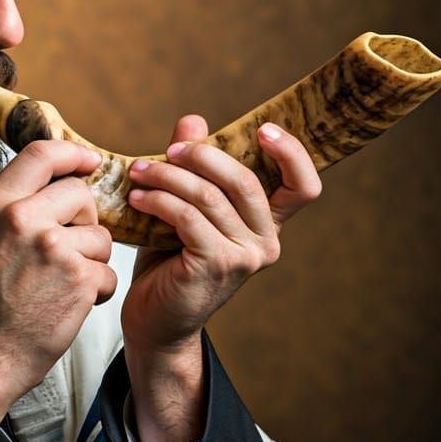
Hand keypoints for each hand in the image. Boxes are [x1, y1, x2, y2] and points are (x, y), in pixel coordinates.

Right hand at [0, 140, 117, 422]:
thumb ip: (14, 206)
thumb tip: (57, 182)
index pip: (41, 153)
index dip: (72, 153)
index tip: (90, 161)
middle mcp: (21, 218)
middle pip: (80, 194)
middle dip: (83, 222)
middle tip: (65, 252)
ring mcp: (52, 246)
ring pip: (100, 236)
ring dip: (91, 262)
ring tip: (60, 286)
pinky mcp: (79, 278)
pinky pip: (107, 272)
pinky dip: (96, 292)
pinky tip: (68, 305)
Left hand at [120, 115, 321, 441]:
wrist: (154, 321)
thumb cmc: (169, 262)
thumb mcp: (183, 208)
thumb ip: (192, 167)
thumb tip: (193, 120)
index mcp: (265, 224)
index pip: (302, 187)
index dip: (292, 154)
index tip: (263, 129)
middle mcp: (265, 242)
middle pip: (244, 180)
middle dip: (202, 155)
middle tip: (168, 150)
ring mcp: (244, 257)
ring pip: (209, 196)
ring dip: (168, 176)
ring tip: (137, 171)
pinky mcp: (215, 266)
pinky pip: (188, 218)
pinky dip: (160, 200)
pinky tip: (138, 198)